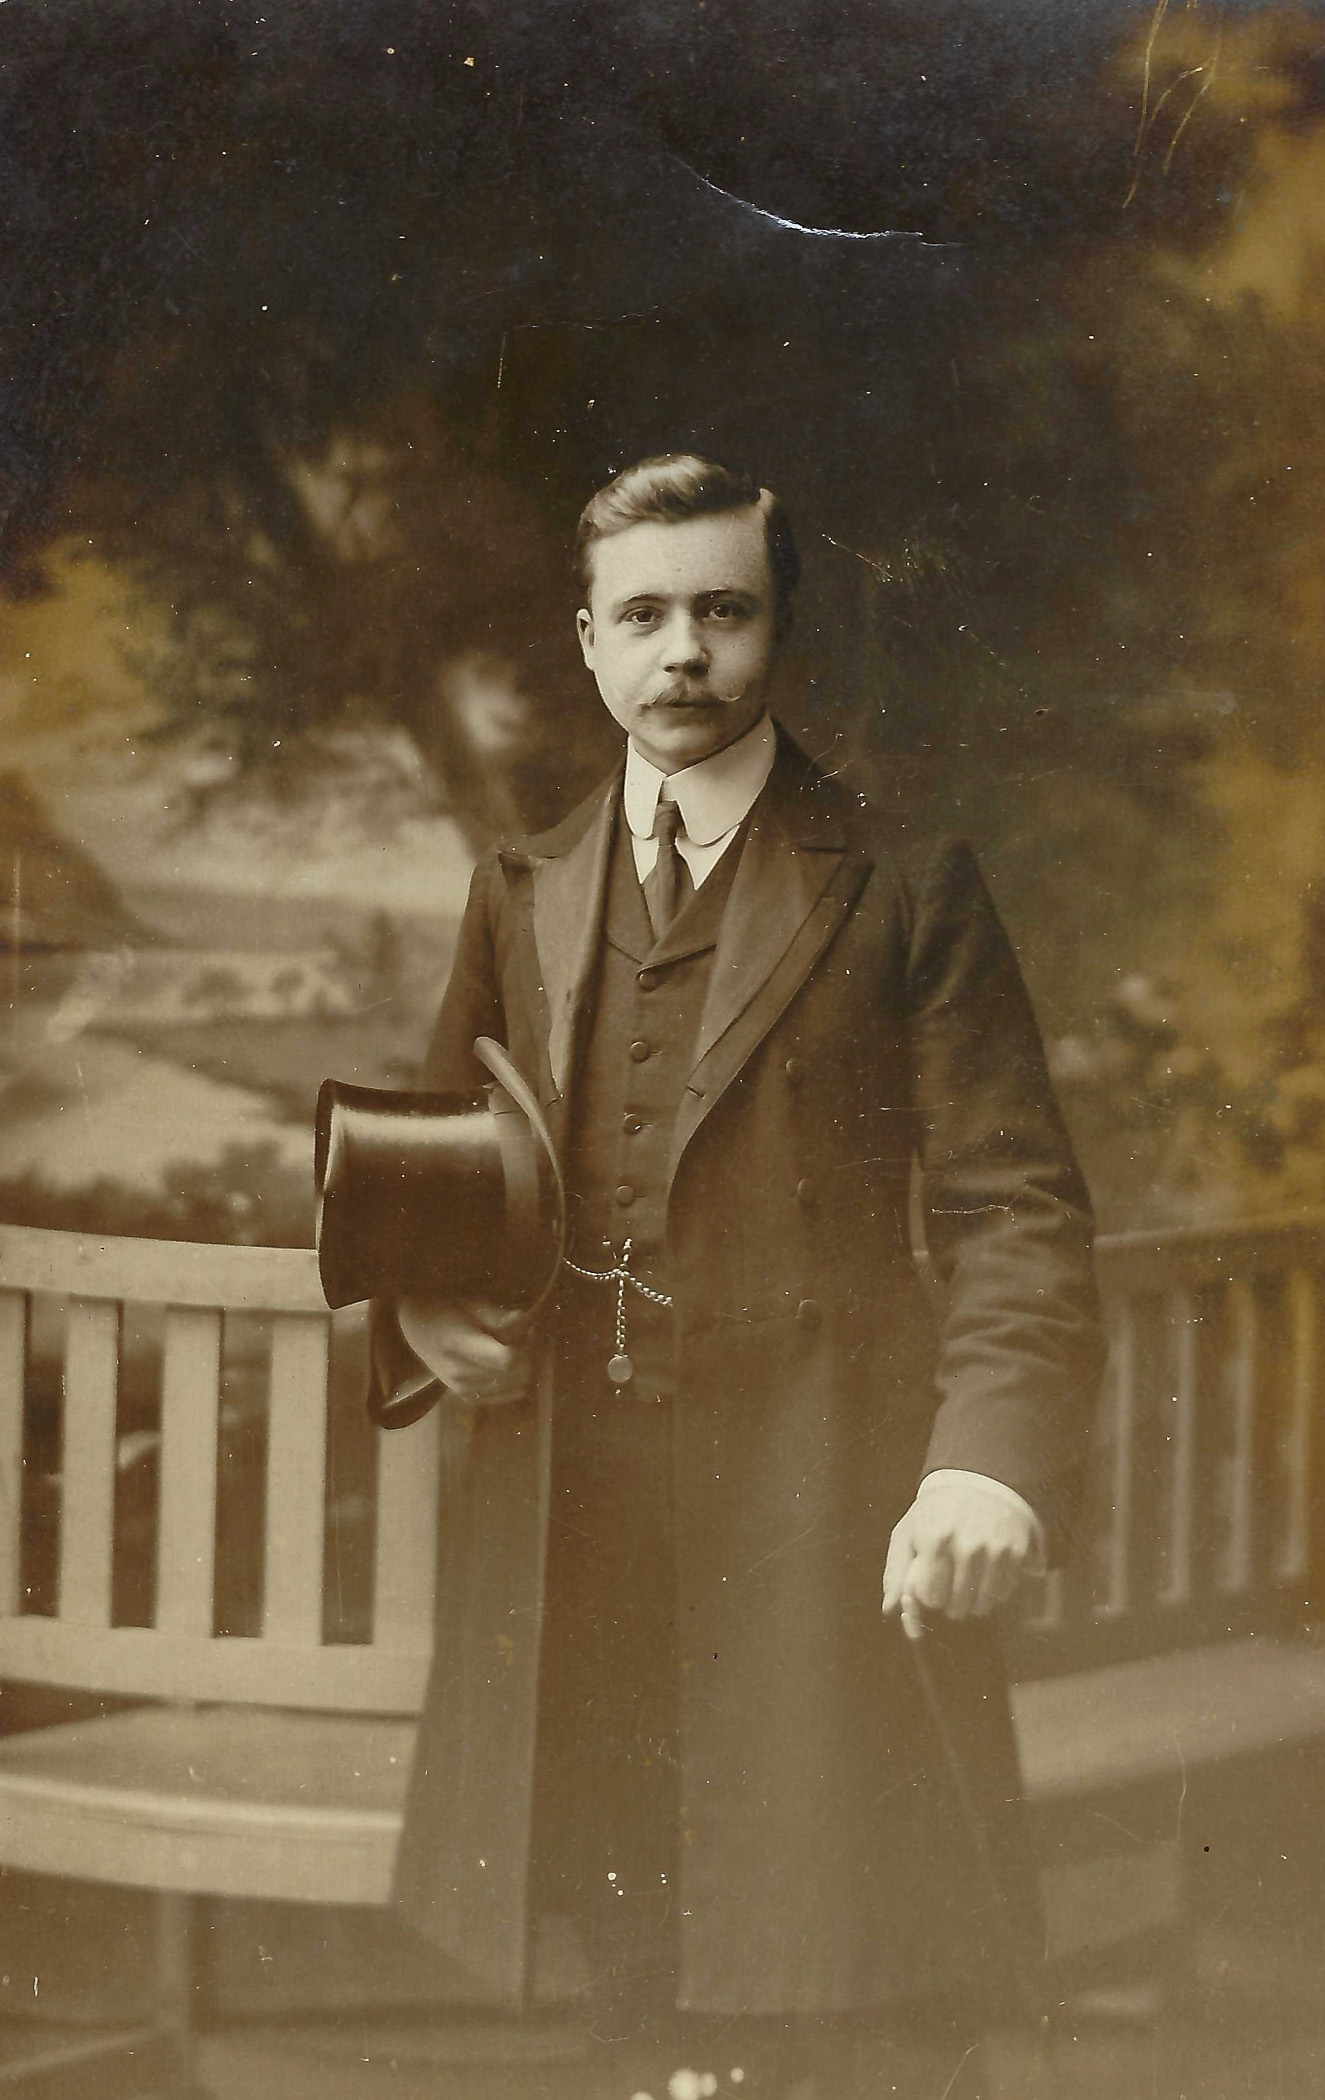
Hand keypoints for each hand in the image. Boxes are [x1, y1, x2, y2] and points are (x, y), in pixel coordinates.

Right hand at [396, 1297, 532, 1405]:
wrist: (417, 1331)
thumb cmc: (447, 1310)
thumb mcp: (471, 1305)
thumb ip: (498, 1316)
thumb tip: (525, 1318)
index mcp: (457, 1345)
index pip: (505, 1359)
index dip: (525, 1347)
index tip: (529, 1331)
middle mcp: (459, 1373)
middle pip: (515, 1373)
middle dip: (531, 1355)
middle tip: (529, 1335)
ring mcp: (463, 1390)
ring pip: (517, 1387)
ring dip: (526, 1368)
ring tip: (519, 1347)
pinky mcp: (469, 1398)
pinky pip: (510, 1395)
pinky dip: (518, 1380)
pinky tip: (513, 1363)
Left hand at [881, 1479, 1037, 1638]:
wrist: (979, 1482)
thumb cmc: (936, 1513)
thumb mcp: (907, 1532)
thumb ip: (895, 1572)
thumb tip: (889, 1609)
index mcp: (935, 1540)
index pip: (932, 1597)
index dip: (930, 1595)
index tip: (931, 1584)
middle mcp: (968, 1546)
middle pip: (958, 1606)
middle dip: (950, 1602)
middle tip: (950, 1584)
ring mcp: (996, 1550)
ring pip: (983, 1605)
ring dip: (973, 1601)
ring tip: (967, 1581)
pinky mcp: (1018, 1552)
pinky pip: (1004, 1594)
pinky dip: (994, 1592)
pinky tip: (986, 1575)